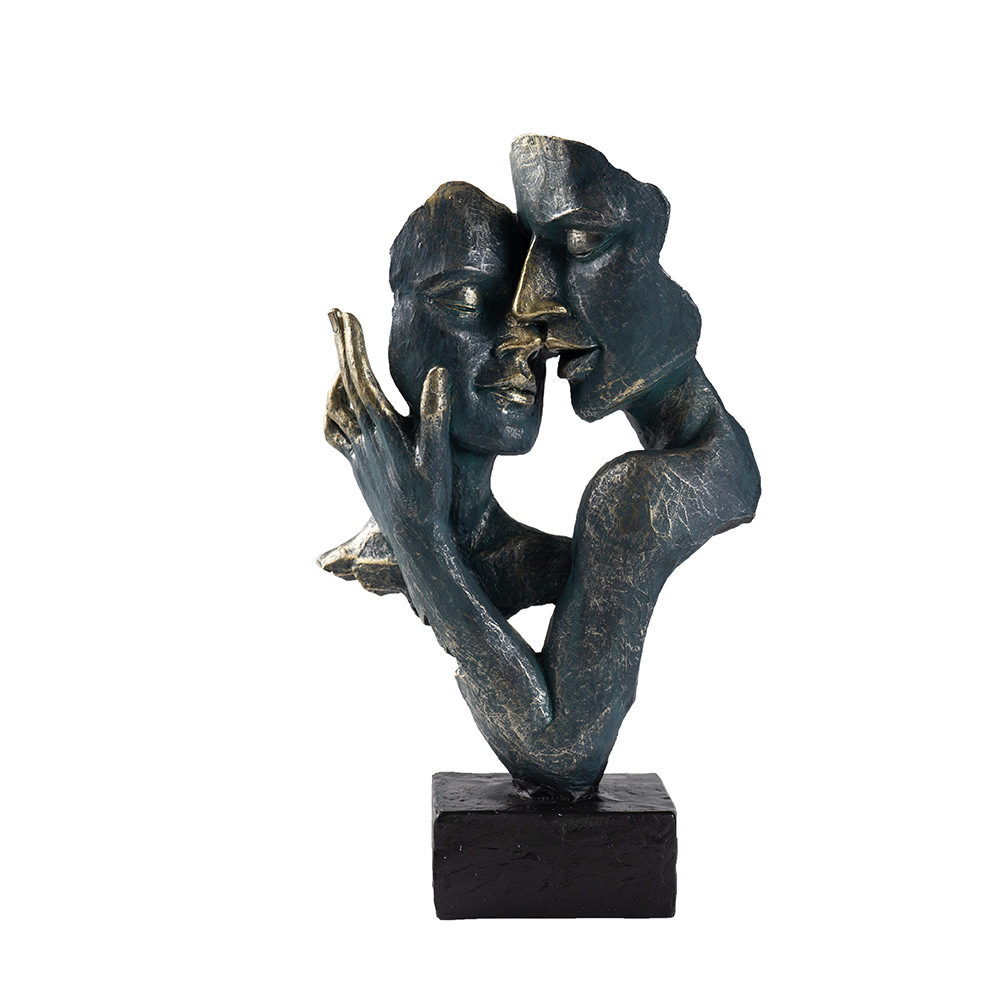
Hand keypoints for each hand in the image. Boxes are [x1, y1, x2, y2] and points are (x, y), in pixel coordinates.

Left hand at [330, 308, 452, 545]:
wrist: (414, 540)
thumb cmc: (431, 499)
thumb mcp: (438, 457)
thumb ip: (436, 415)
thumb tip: (436, 373)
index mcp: (382, 429)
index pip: (359, 377)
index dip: (350, 344)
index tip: (343, 314)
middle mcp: (363, 438)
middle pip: (343, 382)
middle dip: (341, 345)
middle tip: (336, 314)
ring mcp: (357, 453)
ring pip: (333, 407)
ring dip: (337, 376)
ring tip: (343, 353)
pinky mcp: (358, 466)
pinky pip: (335, 432)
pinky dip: (333, 410)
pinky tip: (342, 406)